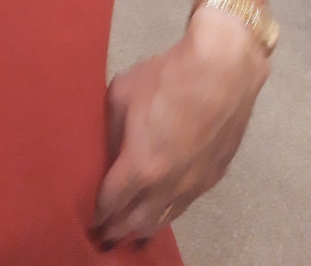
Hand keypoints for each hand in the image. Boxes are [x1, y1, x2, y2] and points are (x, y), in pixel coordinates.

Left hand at [92, 8, 269, 248]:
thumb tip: (112, 149)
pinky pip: (184, 205)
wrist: (220, 73)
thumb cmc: (166, 79)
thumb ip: (112, 129)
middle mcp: (167, 185)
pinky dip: (168, 213)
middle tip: (104, 237)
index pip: (113, 201)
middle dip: (119, 230)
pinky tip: (162, 210)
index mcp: (140, 167)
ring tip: (131, 235)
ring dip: (144, 228)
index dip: (99, 213)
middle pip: (138, 221)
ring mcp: (193, 185)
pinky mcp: (213, 178)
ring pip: (165, 218)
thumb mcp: (121, 95)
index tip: (90, 220)